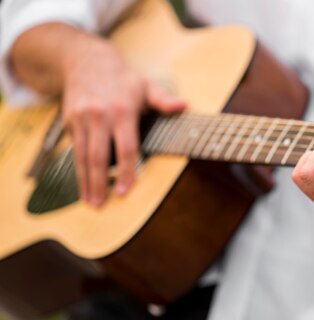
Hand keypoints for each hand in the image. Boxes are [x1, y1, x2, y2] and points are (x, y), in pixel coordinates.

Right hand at [60, 34, 185, 206]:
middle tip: (100, 205)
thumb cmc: (123, 80)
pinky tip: (82, 183)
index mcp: (123, 111)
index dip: (125, 172)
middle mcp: (100, 115)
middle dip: (98, 183)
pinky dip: (77, 167)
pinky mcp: (68, 120)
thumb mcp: (146, 87)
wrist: (85, 60)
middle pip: (97, 156)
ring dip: (84, 181)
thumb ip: (164, 100)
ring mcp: (81, 118)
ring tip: (90, 200)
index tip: (124, 191)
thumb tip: (184, 106)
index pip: (125, 148)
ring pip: (81, 155)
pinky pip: (74, 147)